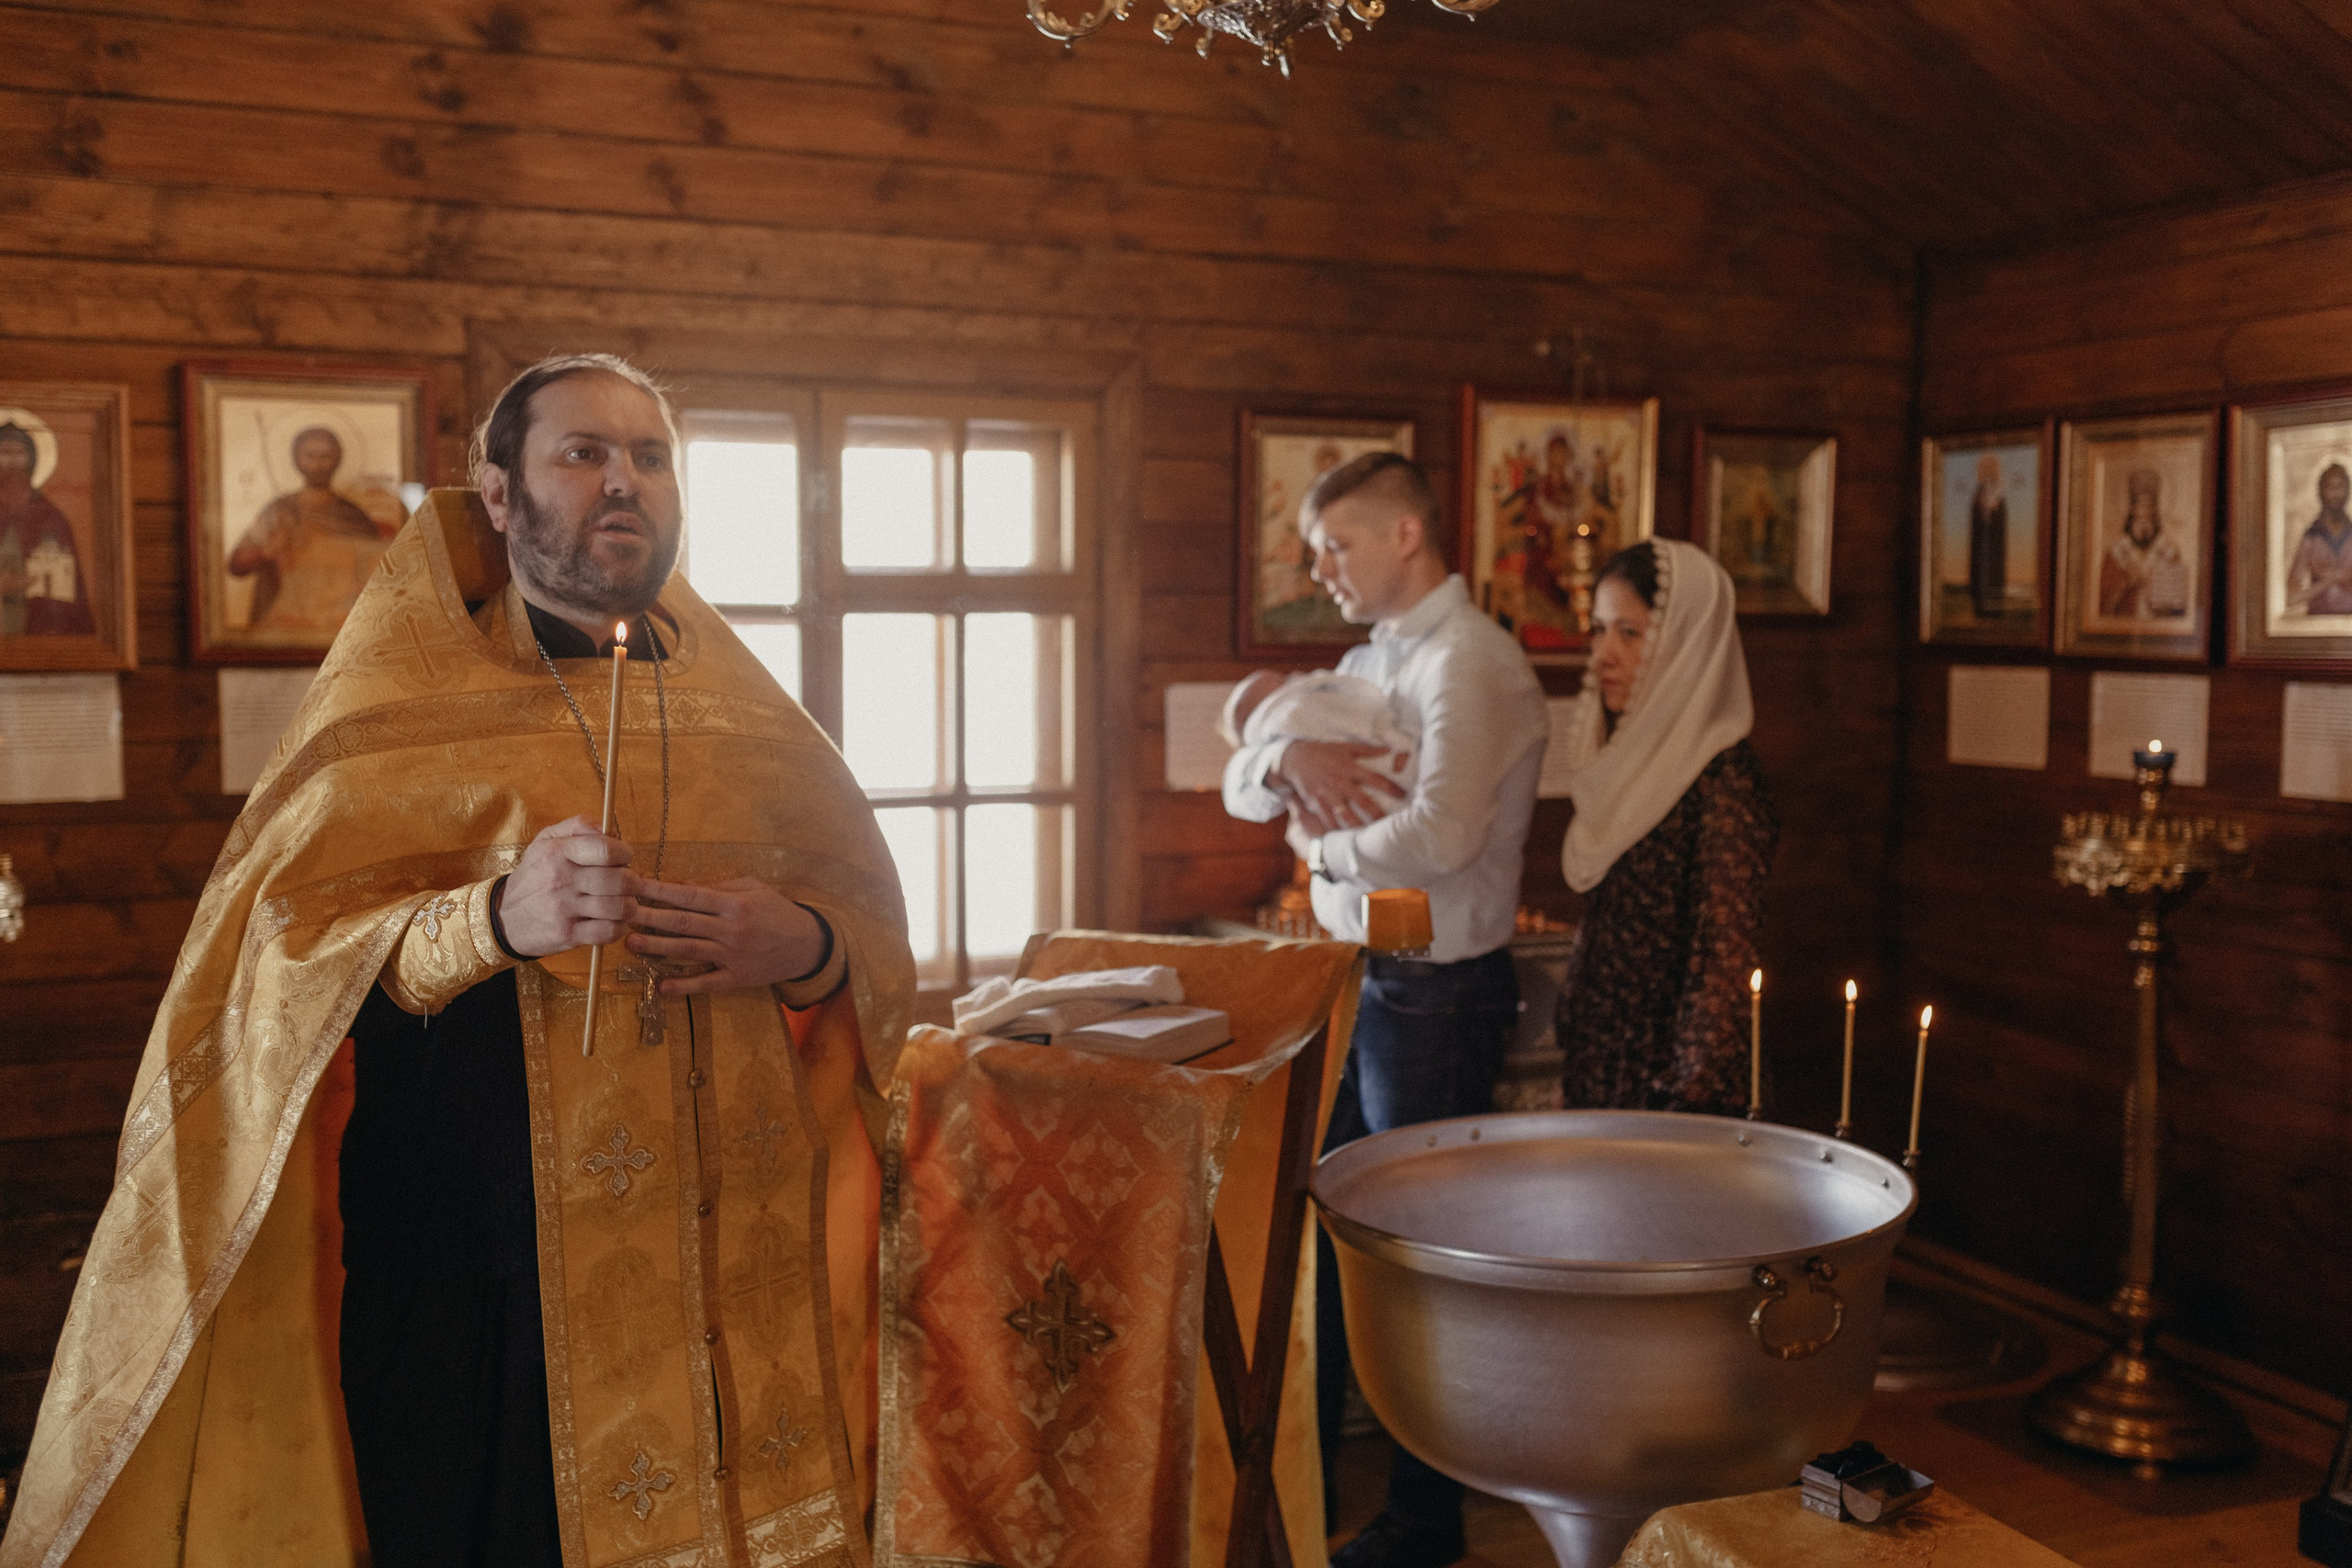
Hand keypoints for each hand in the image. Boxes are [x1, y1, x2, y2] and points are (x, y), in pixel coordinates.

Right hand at [497, 815, 637, 956]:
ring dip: (629, 906)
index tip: (624, 858)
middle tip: (629, 884)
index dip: (625, 853)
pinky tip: (614, 922)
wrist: (505, 918)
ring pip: (618, 907)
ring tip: (624, 903)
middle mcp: (560, 880)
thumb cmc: (535, 875)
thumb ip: (578, 825)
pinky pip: (609, 931)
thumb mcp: (546, 841)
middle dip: (633, 882)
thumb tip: (607, 827)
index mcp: (557, 852)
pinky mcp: (567, 934)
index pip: (606, 849)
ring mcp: (564, 909)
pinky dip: (619, 928)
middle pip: (619, 880)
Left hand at [625, 876, 825, 994]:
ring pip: (688, 951)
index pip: (690, 895)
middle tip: (621, 912)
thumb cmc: (779, 911)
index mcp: (734, 904)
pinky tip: (662, 985)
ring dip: (658, 947)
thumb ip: (718, 886)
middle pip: (683, 923)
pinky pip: (706, 983)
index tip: (635, 885)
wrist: (808, 945)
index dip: (660, 890)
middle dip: (649, 917)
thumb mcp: (754, 889)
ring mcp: (733, 956)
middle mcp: (731, 930)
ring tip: (632, 943)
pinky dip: (684, 986)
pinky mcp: (737, 978)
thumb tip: (681, 883)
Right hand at [1273, 740, 1403, 830]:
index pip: (1375, 779)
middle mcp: (1340, 782)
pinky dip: (1336, 830)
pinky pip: (1328, 819)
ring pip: (1345, 814)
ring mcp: (1327, 793)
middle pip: (1363, 801)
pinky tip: (1345, 839)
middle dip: (1377, 814)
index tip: (1404, 796)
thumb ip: (1367, 750)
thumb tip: (1388, 749)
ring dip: (1358, 827)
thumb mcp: (1345, 747)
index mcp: (1350, 768)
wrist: (1295, 758)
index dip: (1391, 788)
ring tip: (1369, 839)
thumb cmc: (1323, 752)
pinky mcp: (1316, 802)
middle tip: (1390, 825)